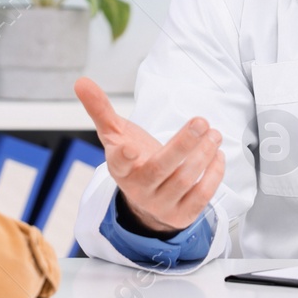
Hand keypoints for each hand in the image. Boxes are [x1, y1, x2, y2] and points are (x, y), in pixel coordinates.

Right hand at [74, 77, 223, 233]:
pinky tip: (217, 154)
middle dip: (183, 144)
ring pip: (184, 180)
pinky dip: (213, 174)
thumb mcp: (115, 135)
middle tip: (201, 121)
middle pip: (161, 168)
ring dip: (203, 154)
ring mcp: (161, 205)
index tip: (129, 148)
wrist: (147, 200)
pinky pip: (202, 196)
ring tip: (214, 133)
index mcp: (120, 168)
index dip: (123, 157)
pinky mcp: (181, 216)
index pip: (118, 163)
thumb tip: (80, 81)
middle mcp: (139, 189)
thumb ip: (100, 109)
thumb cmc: (133, 160)